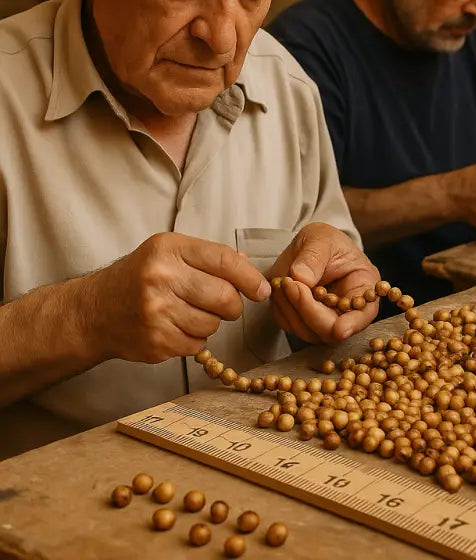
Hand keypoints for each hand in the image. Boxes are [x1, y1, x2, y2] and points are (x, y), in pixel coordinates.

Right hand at [88, 233, 269, 363]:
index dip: (250, 278)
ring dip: (211, 322)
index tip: (262, 290)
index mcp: (168, 249)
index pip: (224, 261)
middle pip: (225, 297)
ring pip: (214, 324)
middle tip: (224, 304)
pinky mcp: (156, 342)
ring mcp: (156, 312)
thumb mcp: (170, 253)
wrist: (94, 311)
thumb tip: (249, 269)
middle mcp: (161, 278)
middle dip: (233, 304)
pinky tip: (175, 327)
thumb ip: (210, 257)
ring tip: (188, 312)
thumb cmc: (140, 277)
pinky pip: (197, 345)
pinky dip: (194, 339)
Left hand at [267, 223, 378, 344]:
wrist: (309, 246)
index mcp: (363, 288)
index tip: (339, 329)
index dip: (353, 324)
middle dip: (310, 311)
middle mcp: (346, 310)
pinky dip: (281, 308)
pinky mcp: (302, 320)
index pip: (364, 314)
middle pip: (332, 330)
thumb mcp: (323, 238)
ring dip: (292, 309)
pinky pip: (290, 324)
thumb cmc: (325, 241)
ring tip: (284, 280)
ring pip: (309, 332)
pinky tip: (280, 286)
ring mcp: (324, 318)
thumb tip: (301, 277)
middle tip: (292, 284)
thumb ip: (314, 257)